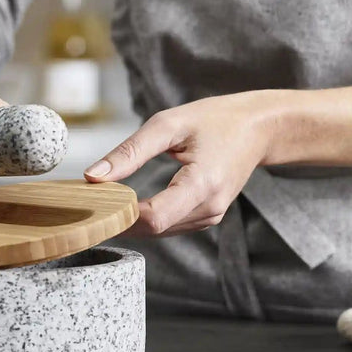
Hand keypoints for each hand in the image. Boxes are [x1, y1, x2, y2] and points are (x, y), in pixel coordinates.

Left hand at [84, 94, 275, 235]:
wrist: (259, 129)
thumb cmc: (216, 120)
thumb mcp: (168, 125)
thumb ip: (130, 152)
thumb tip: (93, 176)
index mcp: (202, 185)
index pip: (153, 219)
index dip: (121, 214)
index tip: (96, 199)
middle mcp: (209, 209)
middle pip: (152, 229)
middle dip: (120, 216)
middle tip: (92, 198)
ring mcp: (210, 217)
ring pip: (158, 231)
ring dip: (132, 218)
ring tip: (108, 196)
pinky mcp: (207, 217)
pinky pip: (169, 225)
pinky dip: (147, 216)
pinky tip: (131, 200)